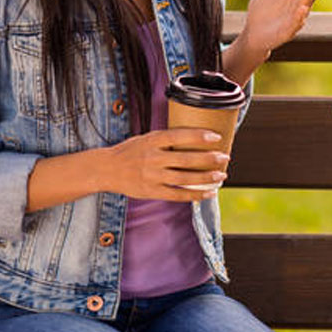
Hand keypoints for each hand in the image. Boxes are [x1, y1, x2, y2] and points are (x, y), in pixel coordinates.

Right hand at [101, 128, 231, 201]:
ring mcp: (152, 176)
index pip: (178, 136)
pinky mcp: (152, 191)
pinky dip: (195, 195)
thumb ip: (166, 139)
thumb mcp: (146, 138)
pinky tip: (209, 193)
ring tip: (222, 175)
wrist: (106, 169)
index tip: (216, 136)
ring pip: (185, 178)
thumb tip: (196, 137)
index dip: (198, 136)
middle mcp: (153, 158)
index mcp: (152, 141)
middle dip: (209, 159)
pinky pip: (178, 195)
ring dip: (206, 178)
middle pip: (186, 159)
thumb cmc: (130, 151)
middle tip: (225, 157)